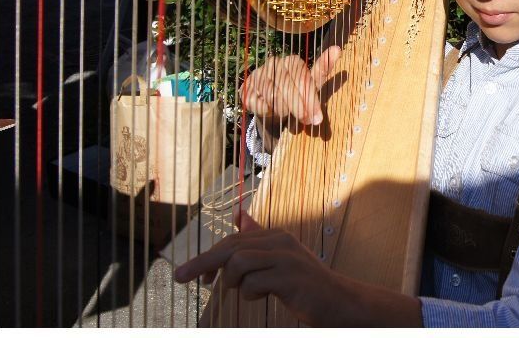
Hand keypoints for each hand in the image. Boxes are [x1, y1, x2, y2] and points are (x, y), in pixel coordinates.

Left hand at [174, 210, 328, 325]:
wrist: (339, 301)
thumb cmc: (305, 285)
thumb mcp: (280, 260)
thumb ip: (259, 239)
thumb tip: (240, 216)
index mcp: (276, 236)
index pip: (233, 240)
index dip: (209, 255)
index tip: (190, 273)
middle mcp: (280, 241)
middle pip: (231, 247)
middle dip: (202, 262)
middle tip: (179, 277)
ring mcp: (286, 258)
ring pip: (238, 263)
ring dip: (233, 282)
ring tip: (249, 291)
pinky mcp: (289, 277)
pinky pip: (254, 282)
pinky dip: (251, 293)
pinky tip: (265, 296)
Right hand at [243, 46, 341, 147]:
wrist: (273, 108)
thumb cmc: (297, 94)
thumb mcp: (312, 85)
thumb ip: (323, 69)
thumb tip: (338, 48)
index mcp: (292, 61)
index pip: (301, 77)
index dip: (309, 99)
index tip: (316, 118)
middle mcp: (274, 64)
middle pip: (287, 86)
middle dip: (299, 106)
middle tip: (307, 121)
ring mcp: (258, 75)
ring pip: (271, 93)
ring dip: (282, 108)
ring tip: (287, 115)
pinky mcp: (246, 88)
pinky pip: (255, 101)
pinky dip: (264, 109)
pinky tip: (270, 111)